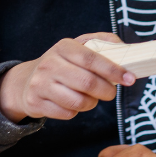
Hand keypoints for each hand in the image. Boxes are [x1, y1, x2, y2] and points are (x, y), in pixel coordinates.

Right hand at [0, 32, 135, 122]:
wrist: (26, 81)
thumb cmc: (63, 63)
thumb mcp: (80, 46)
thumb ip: (103, 43)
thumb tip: (126, 49)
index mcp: (64, 47)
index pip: (91, 58)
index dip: (113, 70)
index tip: (129, 78)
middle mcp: (49, 64)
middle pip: (87, 82)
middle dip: (107, 90)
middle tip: (111, 93)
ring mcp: (40, 84)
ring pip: (78, 101)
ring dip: (92, 103)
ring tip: (91, 97)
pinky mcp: (36, 103)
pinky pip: (67, 113)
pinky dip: (76, 111)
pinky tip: (74, 103)